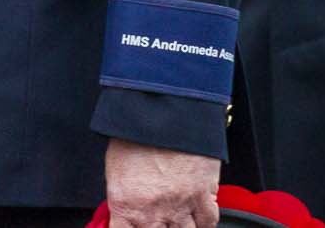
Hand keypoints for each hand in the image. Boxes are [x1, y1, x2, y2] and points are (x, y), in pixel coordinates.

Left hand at [104, 139, 218, 227]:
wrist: (163, 109)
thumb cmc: (135, 131)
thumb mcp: (115, 167)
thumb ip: (122, 197)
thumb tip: (125, 212)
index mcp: (126, 204)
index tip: (132, 226)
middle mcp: (154, 212)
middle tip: (157, 219)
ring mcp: (181, 206)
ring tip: (174, 220)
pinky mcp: (204, 195)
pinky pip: (208, 222)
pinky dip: (203, 223)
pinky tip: (197, 220)